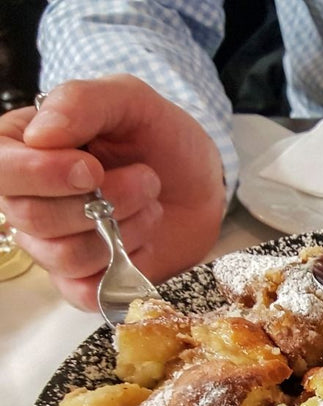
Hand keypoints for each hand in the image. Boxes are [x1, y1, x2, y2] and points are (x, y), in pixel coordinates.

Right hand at [0, 74, 225, 308]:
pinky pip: (86, 292)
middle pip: (30, 217)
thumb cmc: (161, 138)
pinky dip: (125, 268)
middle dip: (102, 201)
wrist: (203, 183)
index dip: (40, 175)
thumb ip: (82, 102)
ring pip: (63, 255)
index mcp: (22, 148)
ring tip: (150, 204)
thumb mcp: (129, 100)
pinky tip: (145, 240)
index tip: (92, 170)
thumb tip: (39, 135)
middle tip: (145, 179)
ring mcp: (53, 244)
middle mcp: (27, 199)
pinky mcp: (85, 280)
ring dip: (122, 230)